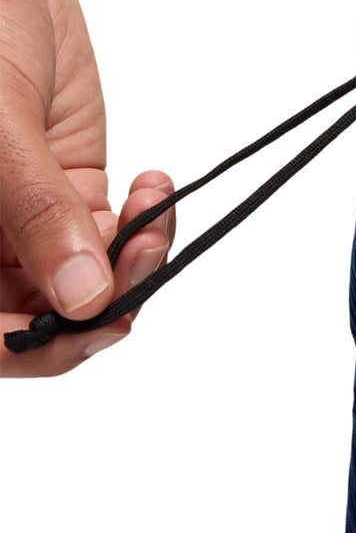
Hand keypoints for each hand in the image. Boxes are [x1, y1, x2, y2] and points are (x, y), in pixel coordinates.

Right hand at [0, 0, 173, 375]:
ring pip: (87, 278)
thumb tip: (80, 301)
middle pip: (42, 315)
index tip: (100, 319)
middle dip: (104, 297)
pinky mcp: (66, 185)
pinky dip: (145, 220)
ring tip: (155, 208)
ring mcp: (23, 218)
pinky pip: (111, 231)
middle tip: (144, 249)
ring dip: (134, 256)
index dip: (39, 347)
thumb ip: (34, 212)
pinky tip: (155, 184)